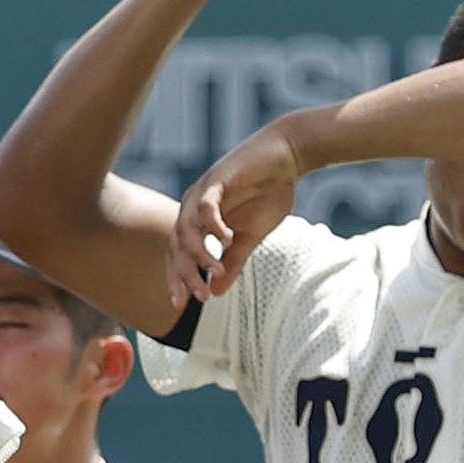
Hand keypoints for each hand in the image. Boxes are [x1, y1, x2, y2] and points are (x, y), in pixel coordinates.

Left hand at [170, 124, 304, 307]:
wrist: (286, 158)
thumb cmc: (268, 194)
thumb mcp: (249, 237)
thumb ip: (231, 263)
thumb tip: (215, 293)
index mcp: (196, 222)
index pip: (177, 255)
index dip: (176, 279)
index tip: (181, 304)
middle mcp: (192, 208)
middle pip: (177, 246)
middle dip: (185, 274)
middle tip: (198, 297)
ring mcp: (202, 193)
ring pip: (187, 230)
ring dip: (199, 254)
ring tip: (216, 271)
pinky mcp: (216, 180)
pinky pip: (205, 206)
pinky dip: (213, 225)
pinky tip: (226, 240)